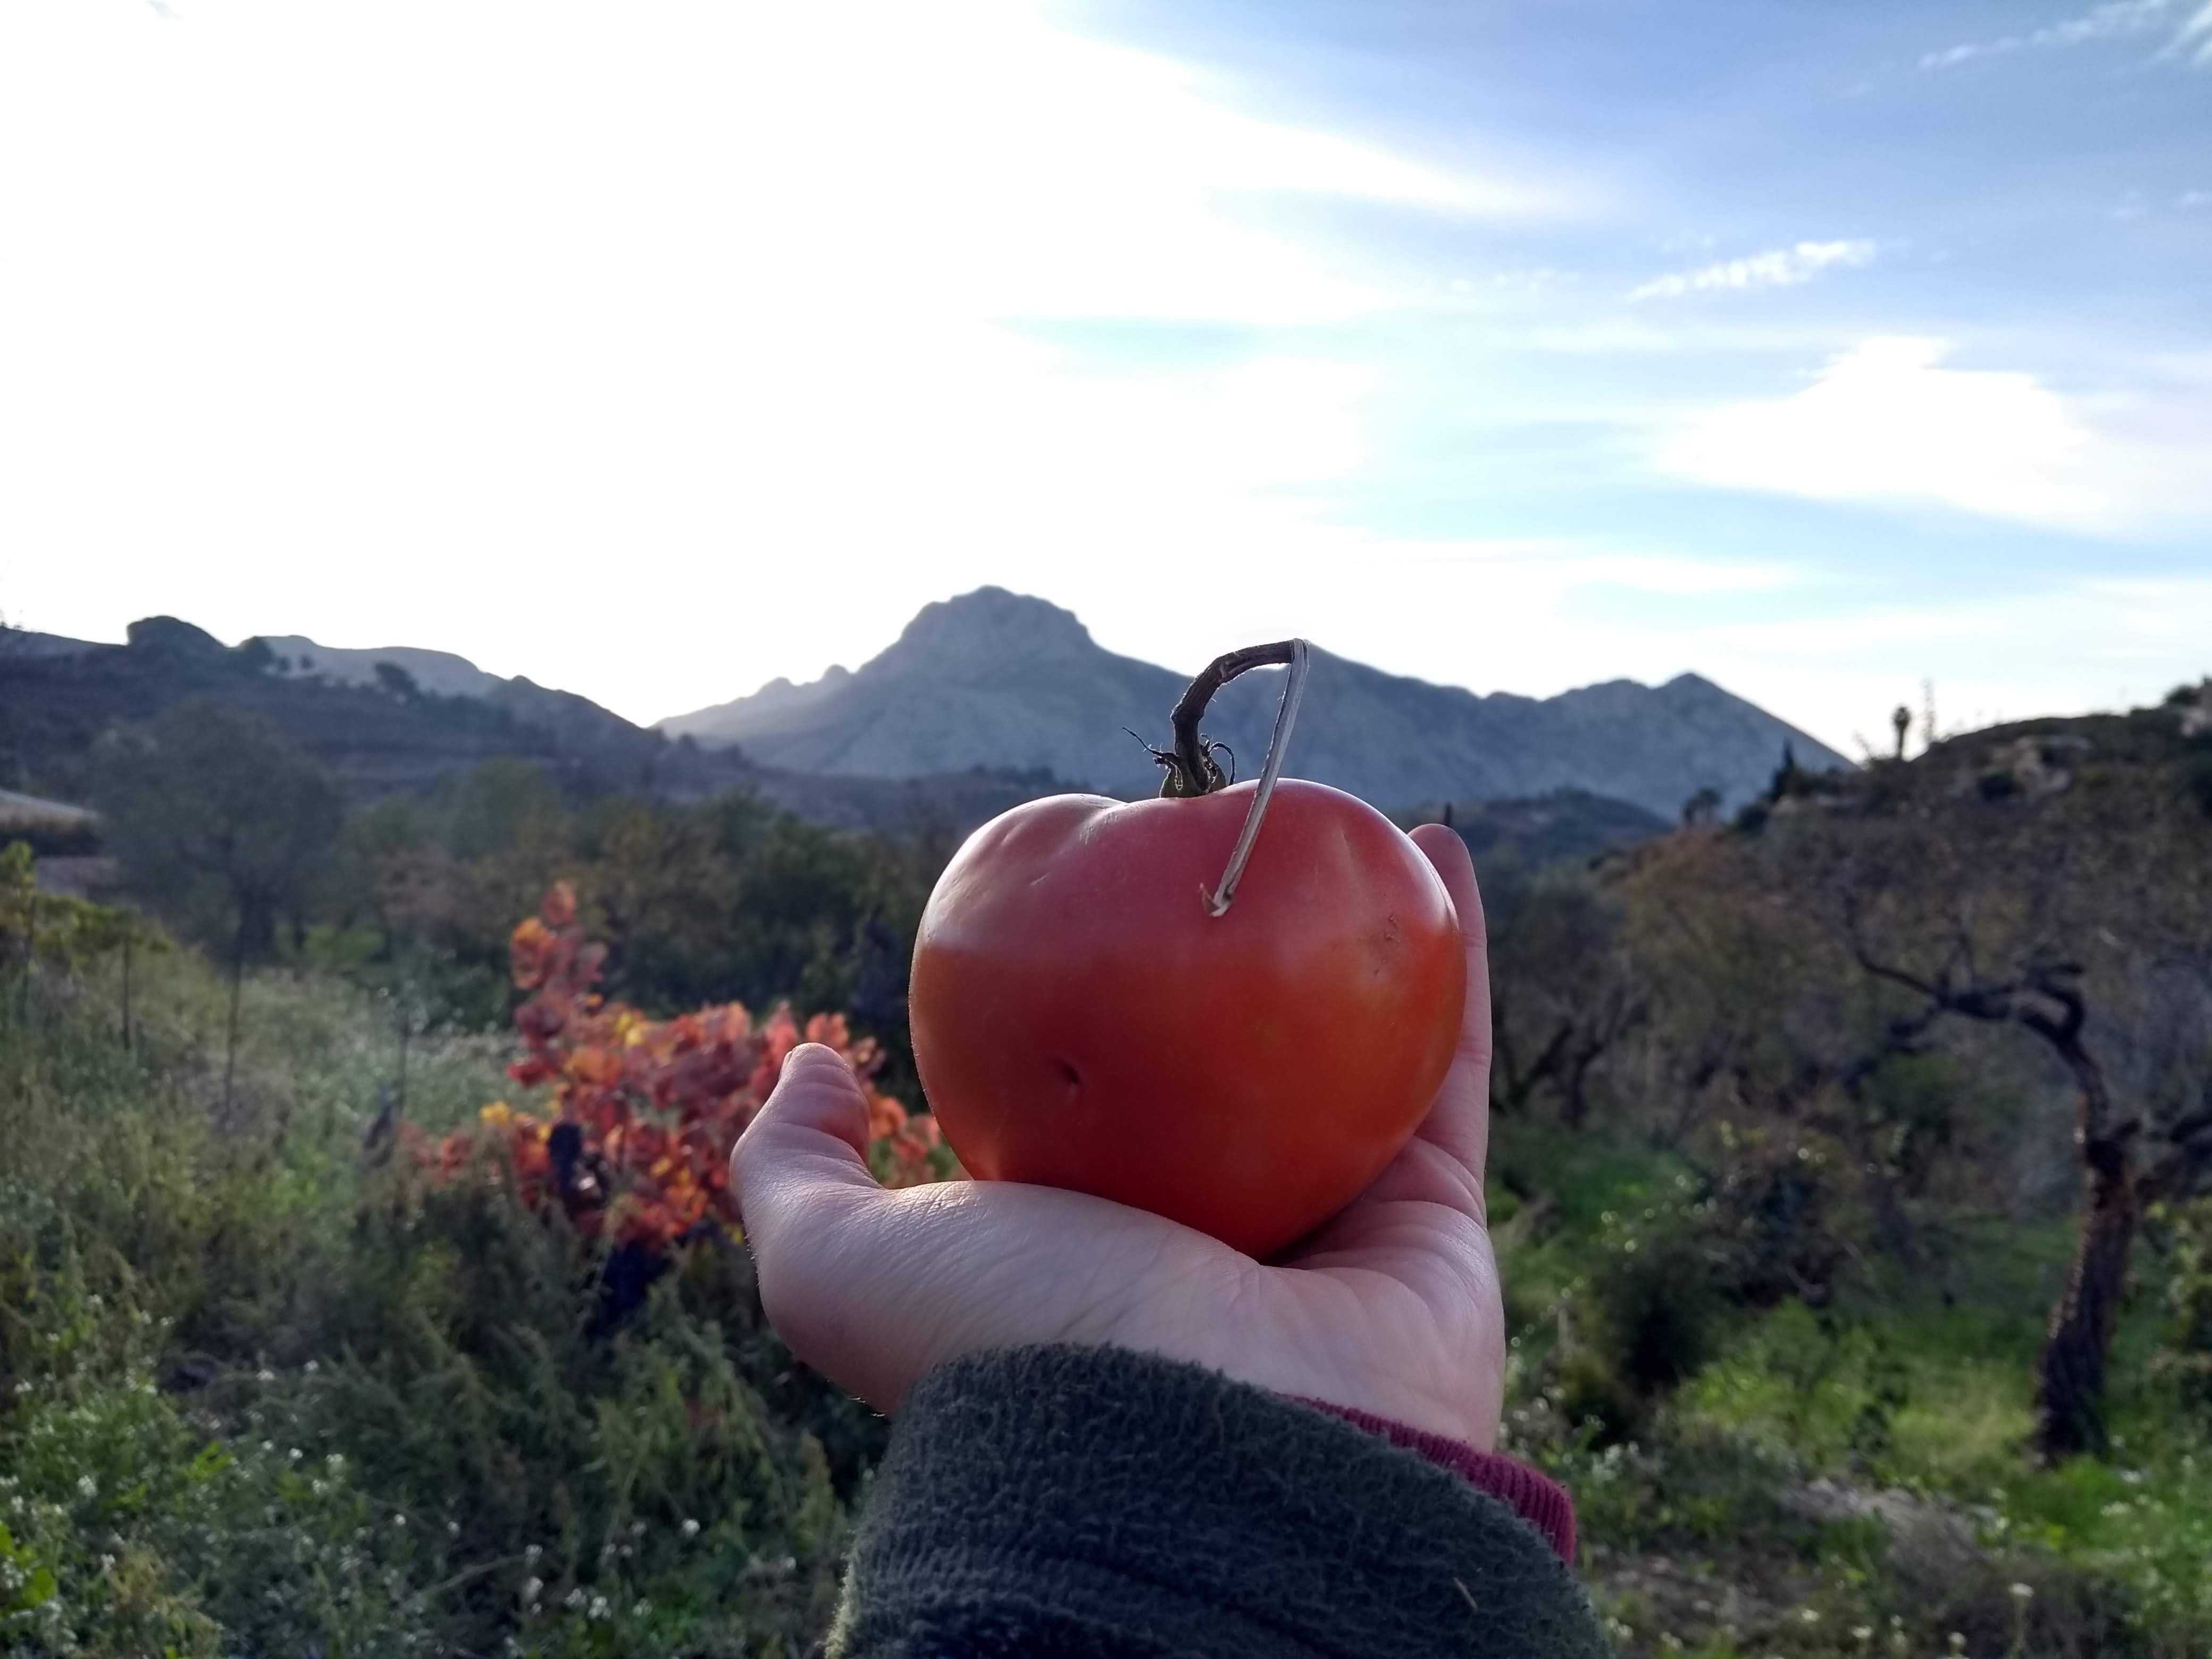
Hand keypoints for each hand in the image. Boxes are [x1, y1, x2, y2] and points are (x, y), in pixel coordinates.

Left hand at [729, 823, 1504, 1448]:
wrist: (1202, 1461)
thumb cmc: (1017, 1349)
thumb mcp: (846, 1264)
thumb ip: (801, 1171)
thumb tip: (814, 1068)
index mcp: (1080, 1243)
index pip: (1079, 1090)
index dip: (1078, 993)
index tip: (1083, 894)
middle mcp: (1204, 1236)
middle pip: (1222, 1060)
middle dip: (1226, 956)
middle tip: (1225, 846)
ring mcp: (1324, 1227)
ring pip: (1344, 1051)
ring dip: (1352, 938)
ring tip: (1342, 825)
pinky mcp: (1430, 1223)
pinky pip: (1443, 1065)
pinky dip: (1452, 960)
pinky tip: (1432, 848)